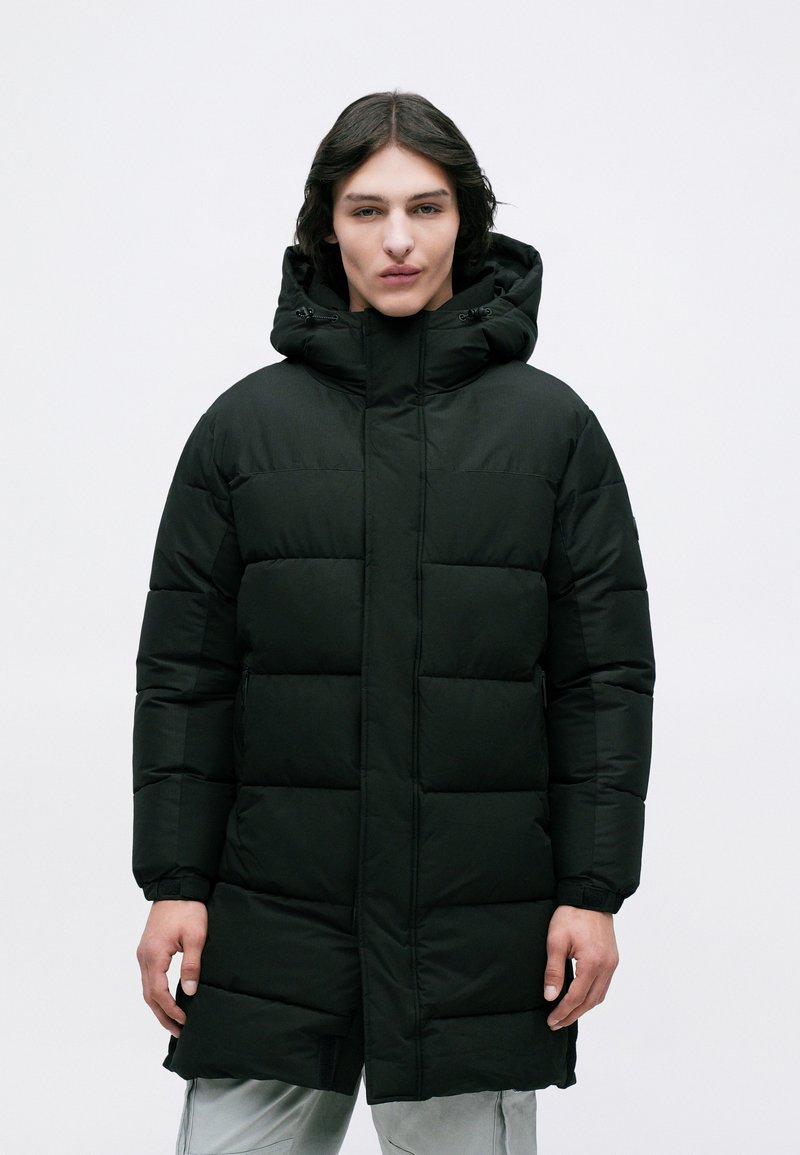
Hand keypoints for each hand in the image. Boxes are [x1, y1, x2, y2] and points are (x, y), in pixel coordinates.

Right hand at [136, 899, 207, 1036]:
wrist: (176, 886)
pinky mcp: (147, 949)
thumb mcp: (195, 936)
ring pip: (147, 988)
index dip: (171, 1010)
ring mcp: (143, 953)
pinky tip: (166, 999)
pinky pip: (149, 978)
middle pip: (149, 995)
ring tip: (173, 1021)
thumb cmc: (187, 909)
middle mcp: (144, 957)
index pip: (158, 993)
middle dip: (162, 1015)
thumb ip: (191, 964)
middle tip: (178, 1031)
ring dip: (158, 1006)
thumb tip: (189, 992)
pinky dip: (156, 993)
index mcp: (154, 956)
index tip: (184, 1021)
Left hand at [543, 904, 618, 1029]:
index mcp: (592, 963)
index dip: (562, 1012)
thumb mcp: (556, 941)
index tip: (551, 1021)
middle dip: (572, 1015)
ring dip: (582, 1009)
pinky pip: (603, 986)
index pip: (576, 997)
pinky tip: (580, 999)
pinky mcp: (612, 959)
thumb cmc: (571, 915)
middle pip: (589, 1002)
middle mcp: (606, 967)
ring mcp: (612, 964)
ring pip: (598, 997)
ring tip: (566, 1015)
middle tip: (556, 1023)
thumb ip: (554, 971)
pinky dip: (591, 997)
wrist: (591, 896)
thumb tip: (550, 997)